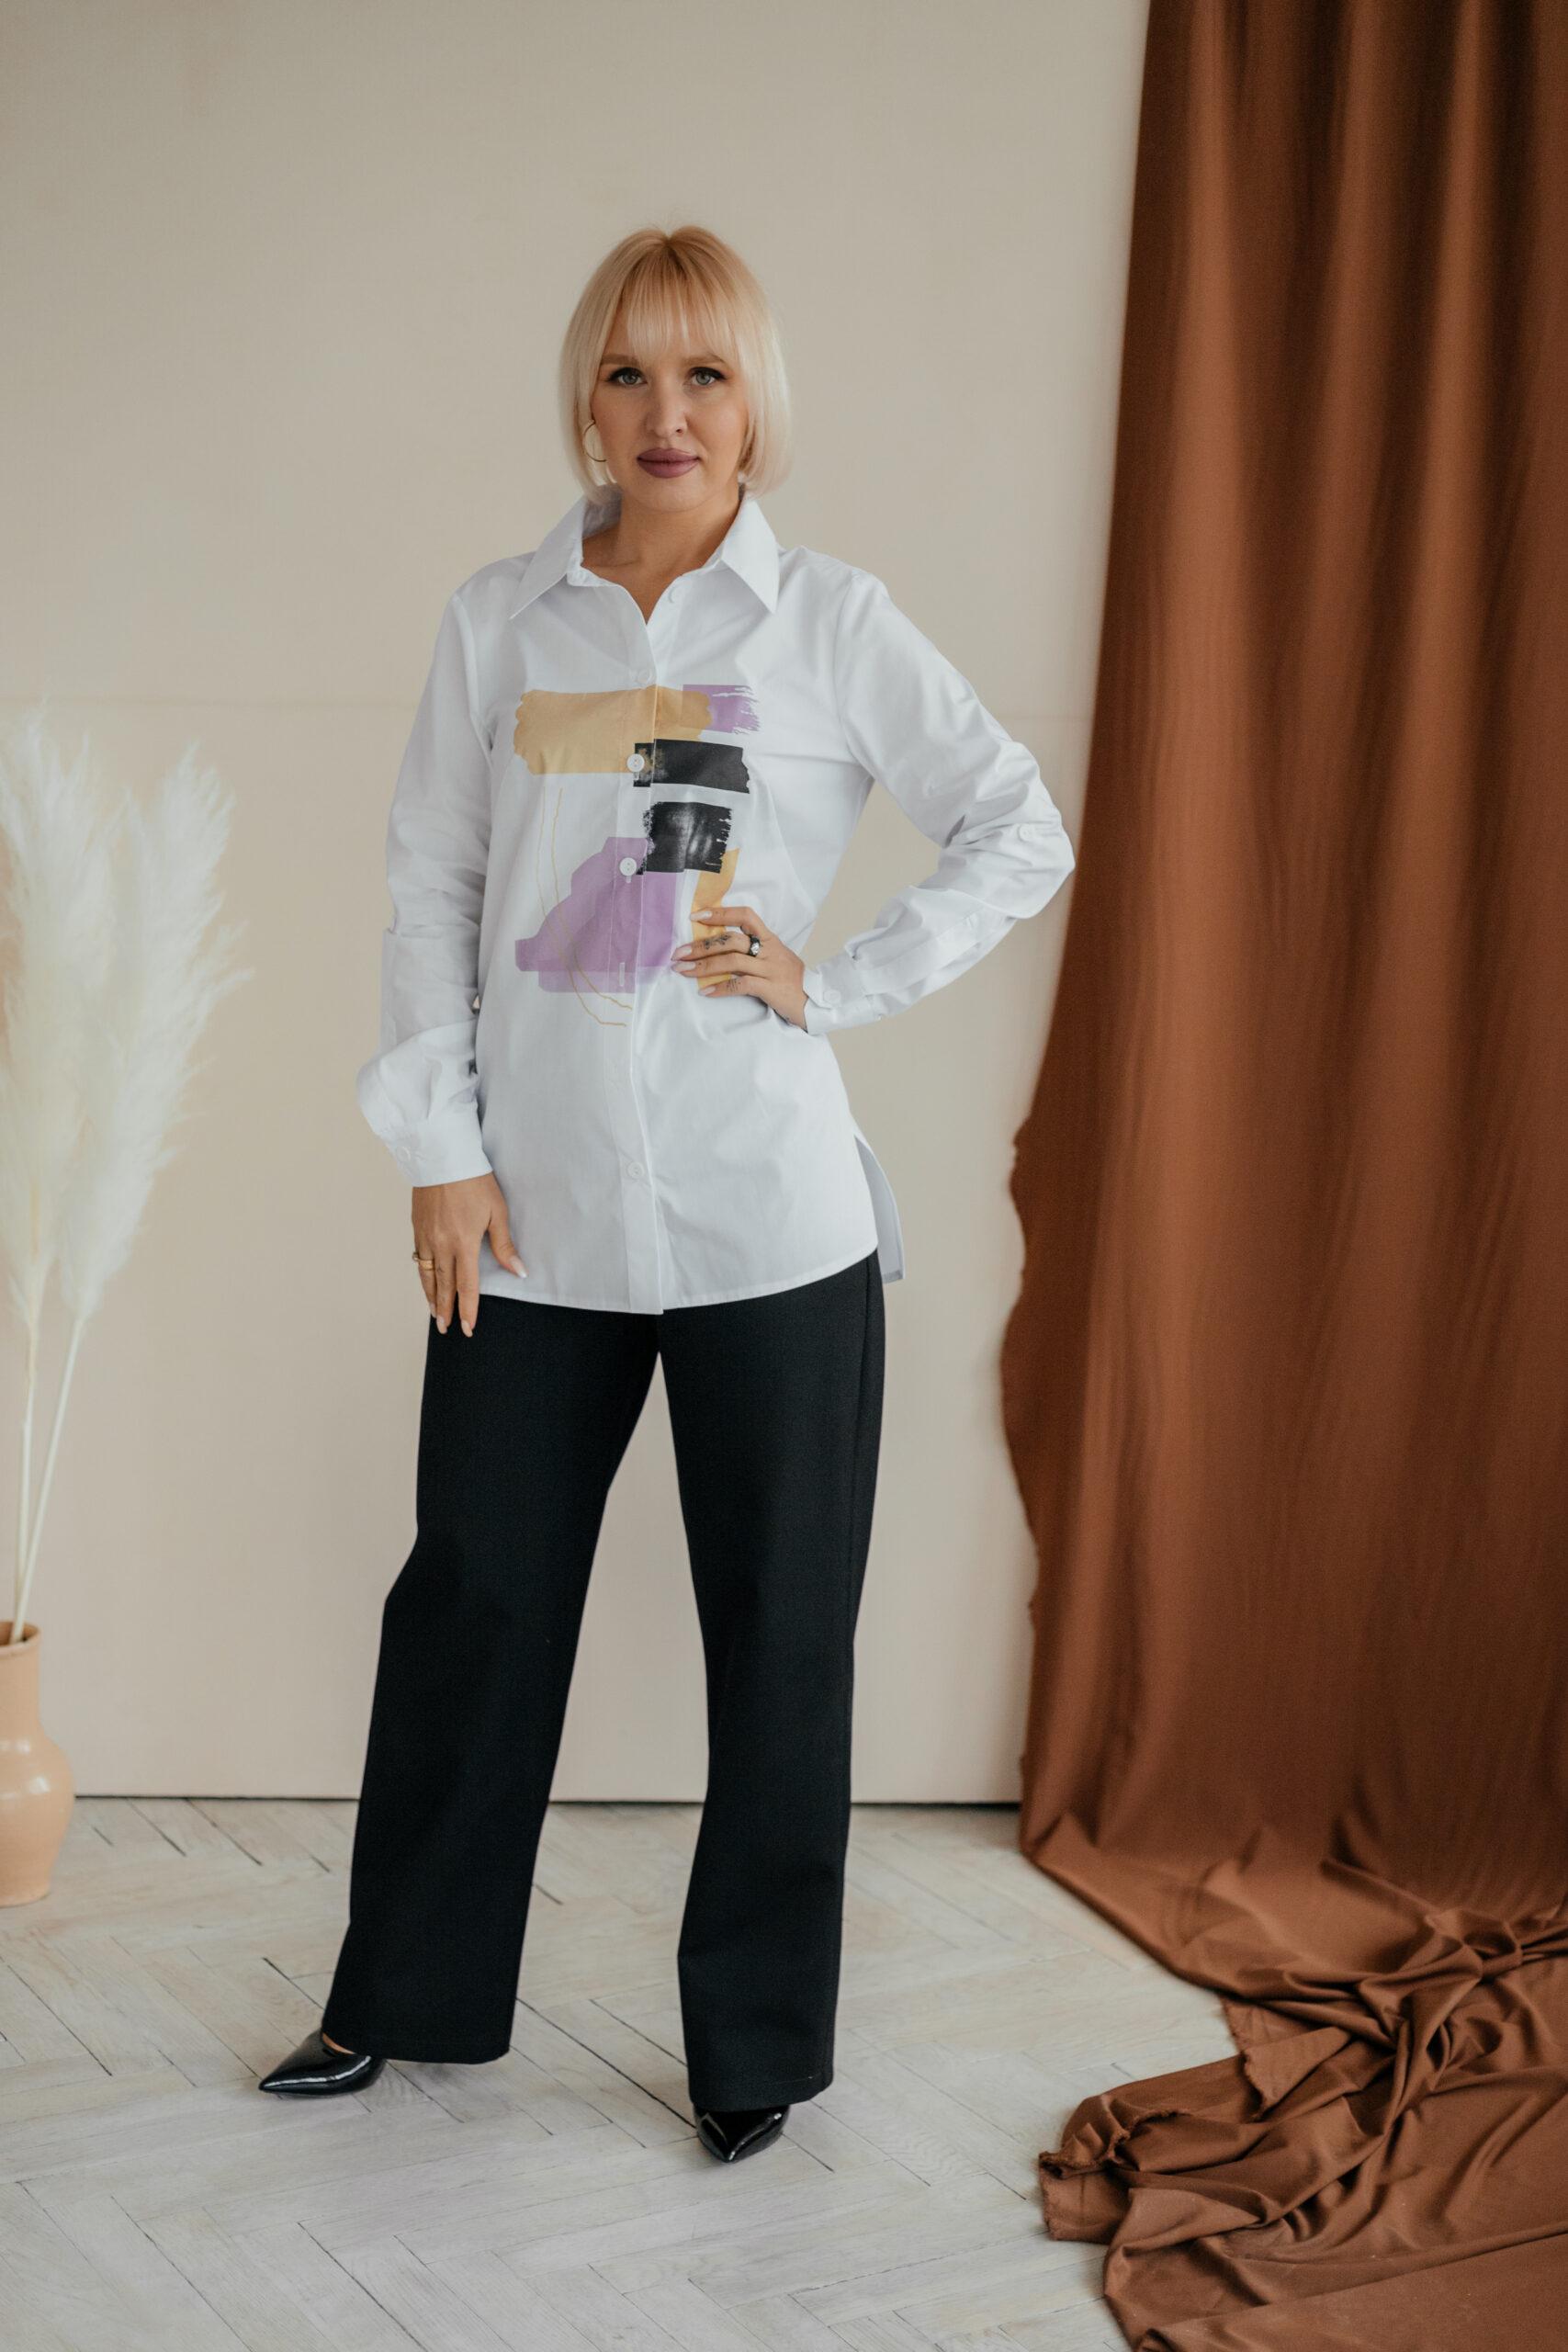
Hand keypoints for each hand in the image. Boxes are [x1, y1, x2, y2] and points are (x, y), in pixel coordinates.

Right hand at [412, 1172, 524, 1335]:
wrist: (442, 1155)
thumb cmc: (475, 1181)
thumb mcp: (497, 1211)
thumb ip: (505, 1245)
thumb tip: (518, 1272)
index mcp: (464, 1242)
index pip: (467, 1285)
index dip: (469, 1309)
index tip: (469, 1328)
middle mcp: (442, 1244)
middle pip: (444, 1285)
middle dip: (446, 1309)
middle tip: (446, 1329)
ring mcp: (426, 1236)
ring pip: (428, 1275)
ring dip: (431, 1296)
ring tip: (434, 1314)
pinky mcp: (417, 1227)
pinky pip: (419, 1259)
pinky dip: (422, 1275)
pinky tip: (426, 1282)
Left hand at [671, 902, 808, 1027]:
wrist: (817, 1001)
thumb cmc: (792, 981)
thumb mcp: (775, 958)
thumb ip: (753, 951)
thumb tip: (719, 948)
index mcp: (770, 939)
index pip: (744, 915)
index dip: (720, 913)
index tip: (695, 916)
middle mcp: (769, 950)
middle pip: (732, 939)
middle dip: (702, 945)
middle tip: (679, 953)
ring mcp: (770, 969)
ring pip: (733, 961)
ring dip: (704, 965)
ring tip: (683, 970)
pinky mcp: (770, 988)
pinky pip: (740, 985)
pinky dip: (720, 988)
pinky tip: (705, 991)